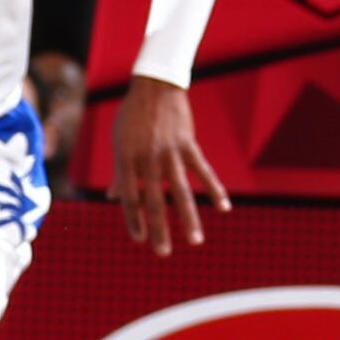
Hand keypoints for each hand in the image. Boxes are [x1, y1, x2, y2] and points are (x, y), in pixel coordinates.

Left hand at [112, 76, 228, 256]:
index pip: (129, 197)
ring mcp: (169, 152)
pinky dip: (215, 189)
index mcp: (126, 159)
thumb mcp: (119, 142)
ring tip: (195, 241)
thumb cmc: (132, 116)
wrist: (154, 86)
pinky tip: (224, 207)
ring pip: (180, 191)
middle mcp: (147, 158)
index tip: (140, 239)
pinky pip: (202, 171)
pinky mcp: (187, 144)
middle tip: (163, 253)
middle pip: (153, 200)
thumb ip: (120, 172)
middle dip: (159, 229)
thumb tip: (115, 198)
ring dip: (188, 218)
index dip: (134, 219)